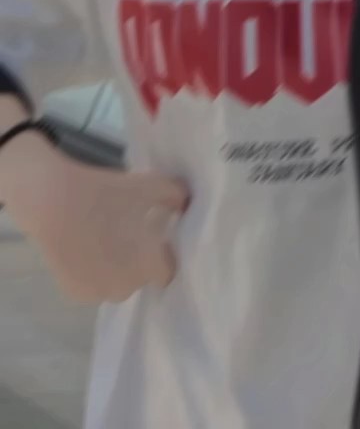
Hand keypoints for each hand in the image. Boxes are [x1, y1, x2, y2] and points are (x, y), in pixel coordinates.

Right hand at [2, 133, 189, 302]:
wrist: (53, 201)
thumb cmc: (106, 193)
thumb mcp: (149, 185)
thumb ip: (176, 195)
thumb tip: (186, 203)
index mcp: (148, 266)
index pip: (168, 270)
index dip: (165, 252)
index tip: (158, 234)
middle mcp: (126, 288)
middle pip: (143, 278)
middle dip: (141, 259)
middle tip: (130, 231)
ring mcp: (98, 294)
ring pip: (118, 284)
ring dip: (119, 268)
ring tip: (107, 238)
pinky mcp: (76, 294)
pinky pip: (96, 286)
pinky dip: (96, 272)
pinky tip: (88, 247)